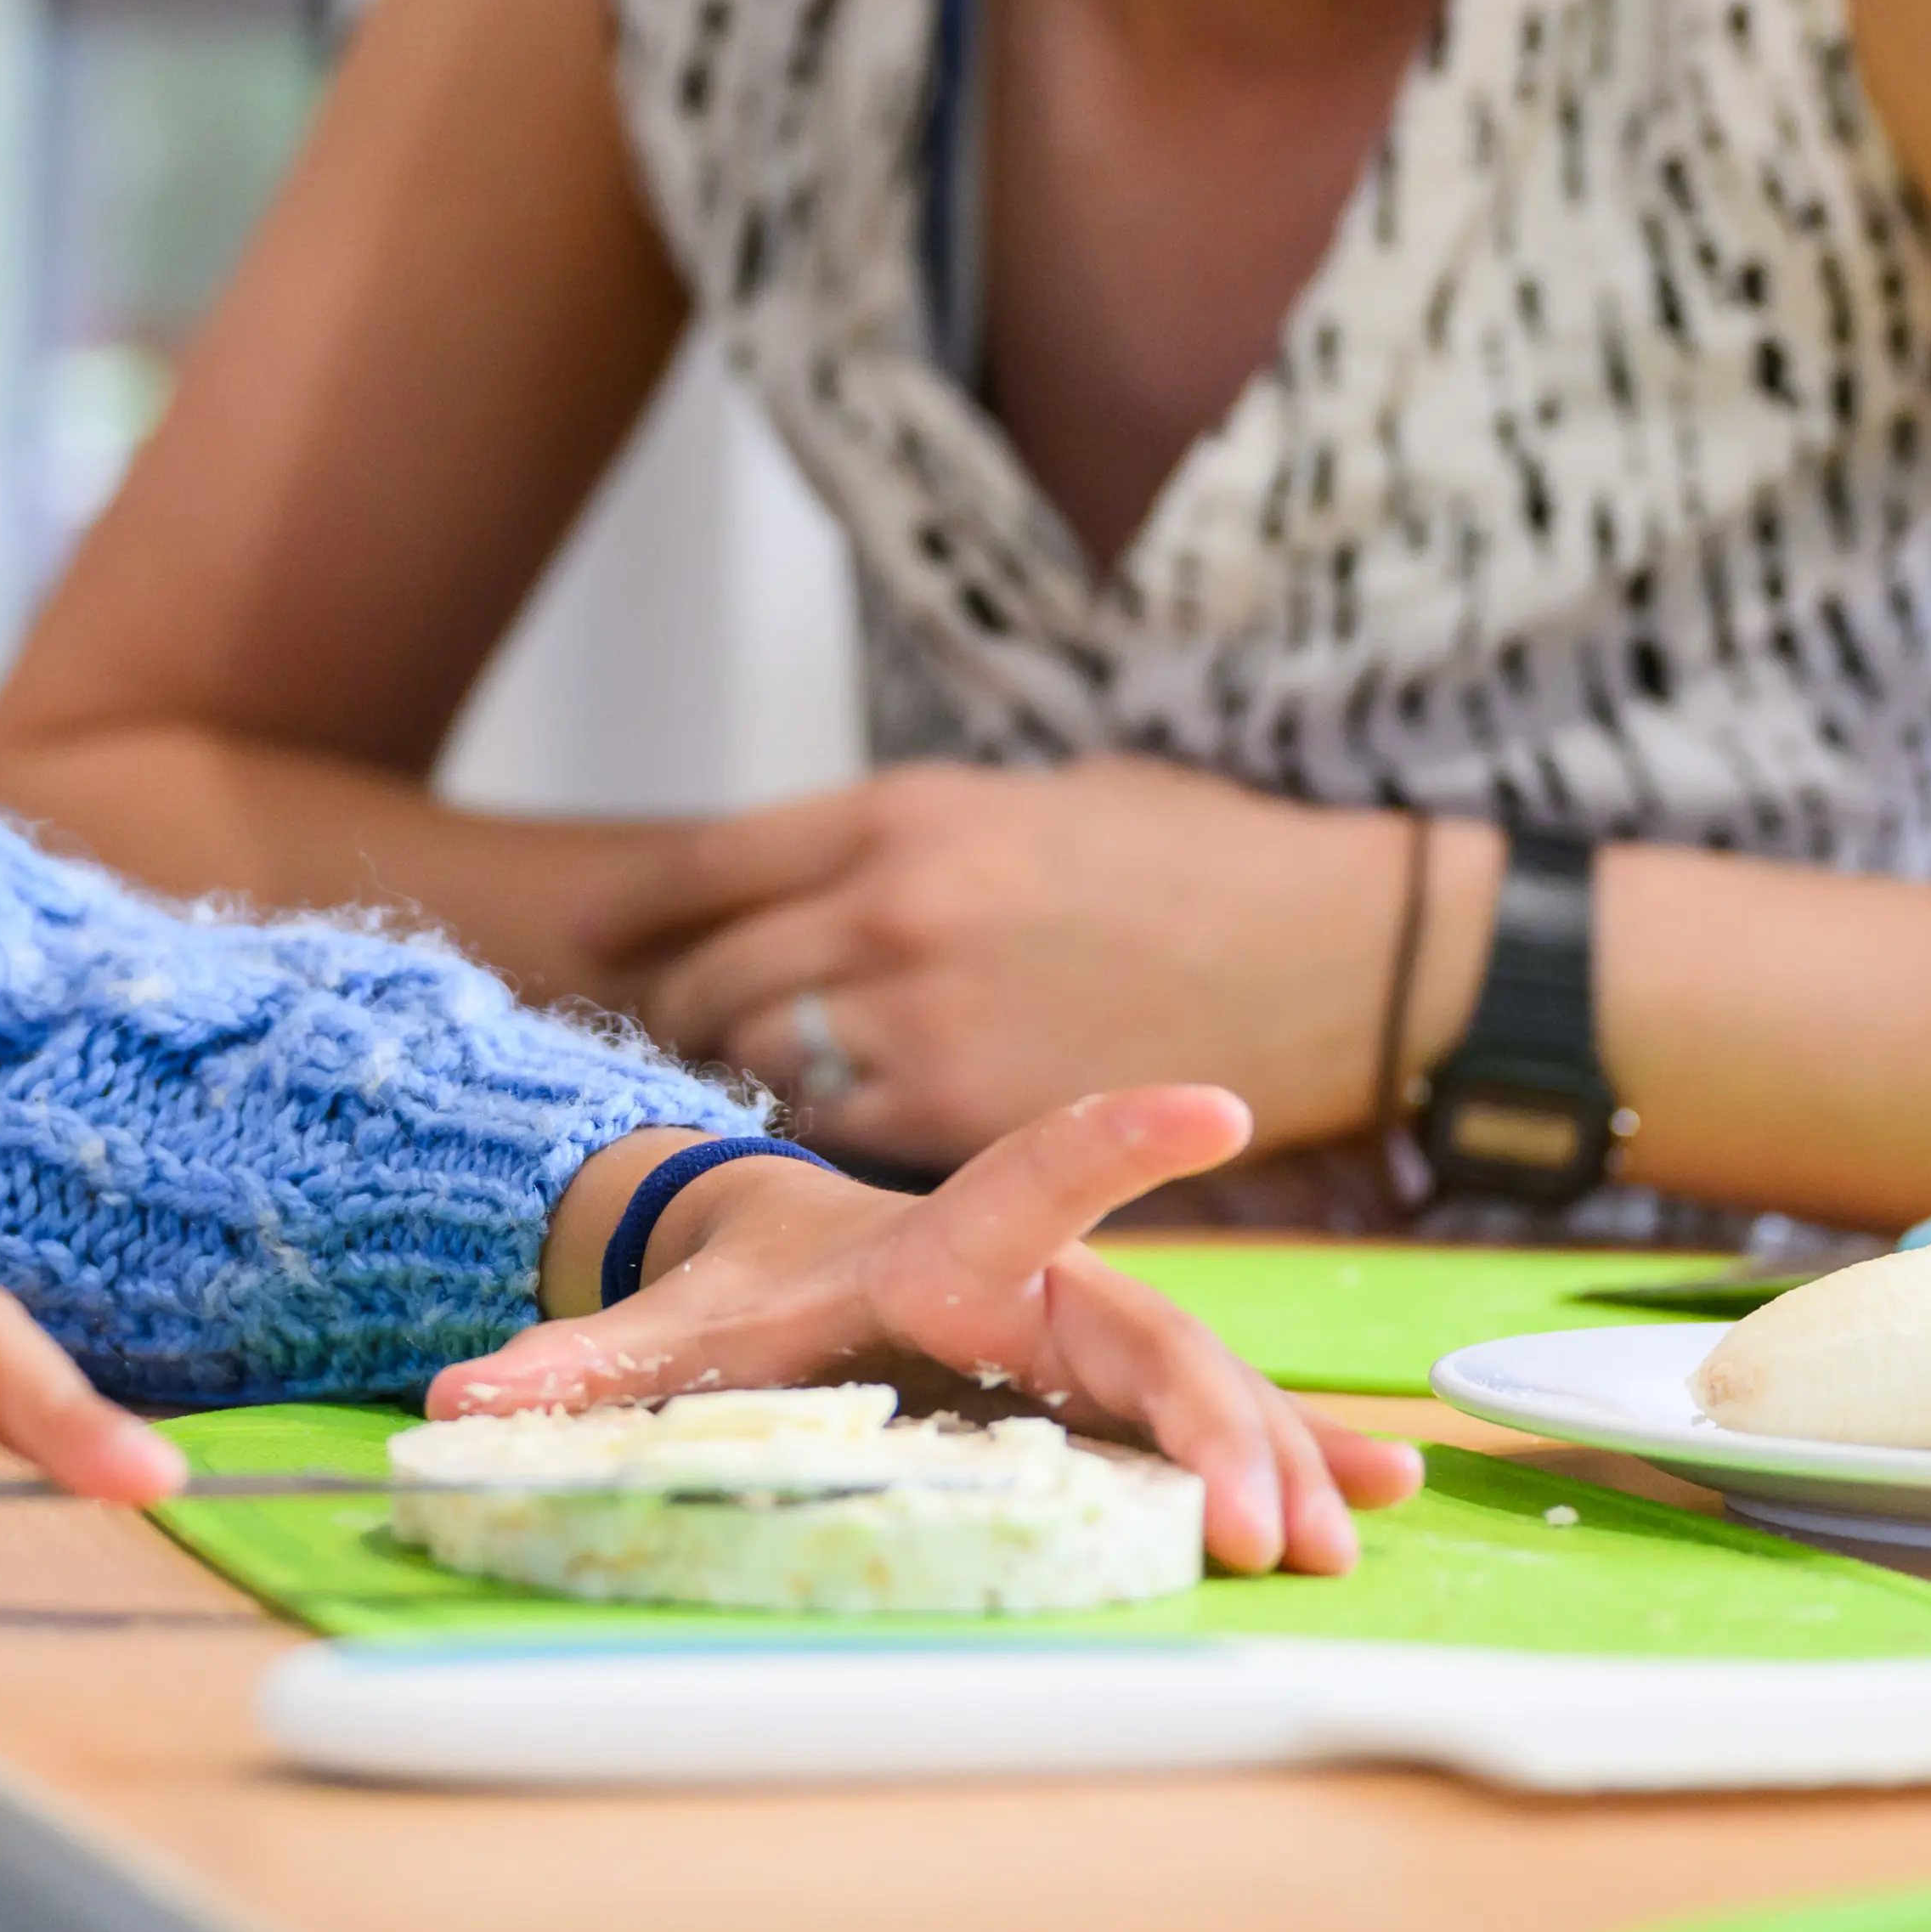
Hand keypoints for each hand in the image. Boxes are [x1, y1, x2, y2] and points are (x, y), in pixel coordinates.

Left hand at [430, 1086, 1408, 1572]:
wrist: (794, 1249)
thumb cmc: (746, 1283)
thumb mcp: (672, 1320)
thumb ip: (575, 1366)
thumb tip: (451, 1410)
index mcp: (936, 1248)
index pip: (1028, 1181)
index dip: (1113, 1139)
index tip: (1208, 1105)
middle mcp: (1034, 1285)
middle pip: (1144, 1332)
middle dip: (1212, 1420)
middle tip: (1260, 1521)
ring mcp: (1086, 1337)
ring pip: (1198, 1386)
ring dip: (1267, 1455)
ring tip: (1325, 1539)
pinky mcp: (1113, 1395)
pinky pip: (1216, 1419)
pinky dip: (1297, 1447)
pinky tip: (1378, 1488)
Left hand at [614, 759, 1416, 1171]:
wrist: (1330, 953)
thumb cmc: (1196, 861)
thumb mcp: (1030, 801)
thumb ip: (913, 841)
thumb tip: (826, 879)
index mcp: (897, 816)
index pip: (704, 868)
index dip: (638, 910)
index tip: (600, 934)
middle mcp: (884, 912)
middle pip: (710, 978)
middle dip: (684, 1004)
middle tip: (680, 1026)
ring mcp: (917, 1021)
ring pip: (758, 1062)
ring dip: (746, 1073)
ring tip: (758, 1082)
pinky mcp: (962, 1120)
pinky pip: (838, 1130)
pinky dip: (825, 1129)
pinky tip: (846, 1122)